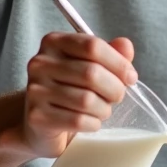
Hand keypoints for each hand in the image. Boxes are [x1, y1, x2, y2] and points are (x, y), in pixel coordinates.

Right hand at [21, 32, 136, 158]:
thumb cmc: (70, 90)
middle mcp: (39, 63)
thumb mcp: (90, 66)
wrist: (40, 124)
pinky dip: (92, 124)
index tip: (131, 77)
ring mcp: (35, 90)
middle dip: (115, 89)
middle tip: (117, 97)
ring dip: (104, 109)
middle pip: (91, 73)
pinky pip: (77, 121)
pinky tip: (90, 122)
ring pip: (86, 100)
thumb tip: (125, 45)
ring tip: (102, 110)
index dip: (118, 63)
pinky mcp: (37, 116)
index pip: (93, 46)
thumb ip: (110, 53)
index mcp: (53, 42)